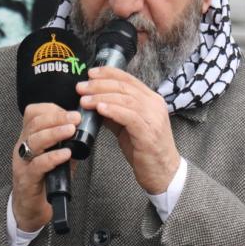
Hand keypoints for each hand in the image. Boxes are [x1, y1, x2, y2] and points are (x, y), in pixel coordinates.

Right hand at [11, 104, 79, 231]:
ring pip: (34, 141)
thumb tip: (87, 131)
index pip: (33, 113)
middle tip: (75, 118)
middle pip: (35, 123)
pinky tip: (66, 154)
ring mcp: (22, 162)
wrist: (31, 208)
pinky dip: (52, 157)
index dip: (52, 109)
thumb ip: (69, 143)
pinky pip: (37, 165)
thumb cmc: (46, 180)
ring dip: (54, 133)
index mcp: (30, 137)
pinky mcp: (26, 179)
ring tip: (71, 131)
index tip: (71, 112)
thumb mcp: (59, 157)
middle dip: (57, 117)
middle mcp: (23, 146)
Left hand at [76, 66, 179, 193]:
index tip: (91, 73)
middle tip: (81, 87)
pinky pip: (129, 116)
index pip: (128, 79)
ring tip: (84, 99)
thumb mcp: (128, 126)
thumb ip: (115, 112)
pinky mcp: (149, 132)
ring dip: (102, 97)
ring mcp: (154, 118)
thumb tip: (94, 102)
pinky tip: (100, 109)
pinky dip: (113, 110)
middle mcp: (154, 105)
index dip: (108, 73)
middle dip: (100, 84)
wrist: (163, 173)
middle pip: (124, 87)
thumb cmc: (145, 150)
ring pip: (125, 99)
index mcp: (151, 99)